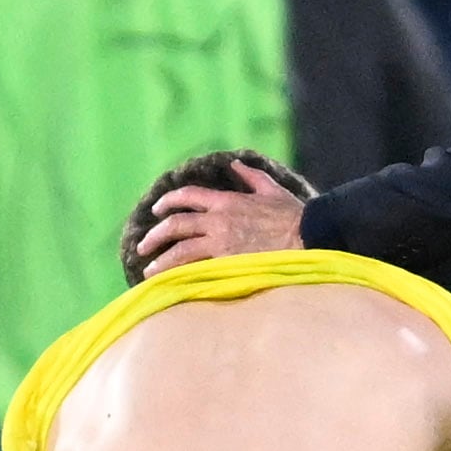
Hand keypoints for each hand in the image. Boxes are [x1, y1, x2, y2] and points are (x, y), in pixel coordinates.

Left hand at [134, 158, 307, 275]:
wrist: (308, 236)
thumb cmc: (294, 217)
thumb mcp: (272, 190)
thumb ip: (251, 177)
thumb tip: (235, 165)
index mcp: (227, 201)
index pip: (188, 196)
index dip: (168, 201)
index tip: (157, 211)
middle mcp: (219, 220)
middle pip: (176, 224)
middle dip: (155, 235)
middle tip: (143, 246)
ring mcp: (221, 242)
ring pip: (180, 251)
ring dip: (161, 261)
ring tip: (148, 272)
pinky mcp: (227, 263)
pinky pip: (196, 270)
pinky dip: (180, 277)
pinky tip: (170, 285)